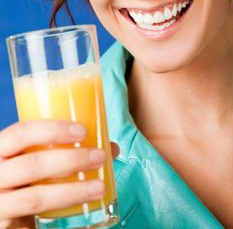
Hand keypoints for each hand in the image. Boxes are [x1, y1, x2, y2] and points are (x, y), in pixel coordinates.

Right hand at [0, 120, 118, 226]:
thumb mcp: (35, 158)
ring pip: (35, 197)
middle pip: (31, 164)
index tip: (82, 131)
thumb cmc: (23, 177)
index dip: (51, 130)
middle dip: (70, 160)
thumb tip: (110, 147)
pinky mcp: (5, 223)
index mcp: (1, 149)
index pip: (21, 132)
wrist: (4, 211)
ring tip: (99, 186)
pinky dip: (62, 214)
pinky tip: (86, 216)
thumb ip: (63, 150)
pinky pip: (34, 223)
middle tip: (99, 157)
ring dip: (72, 191)